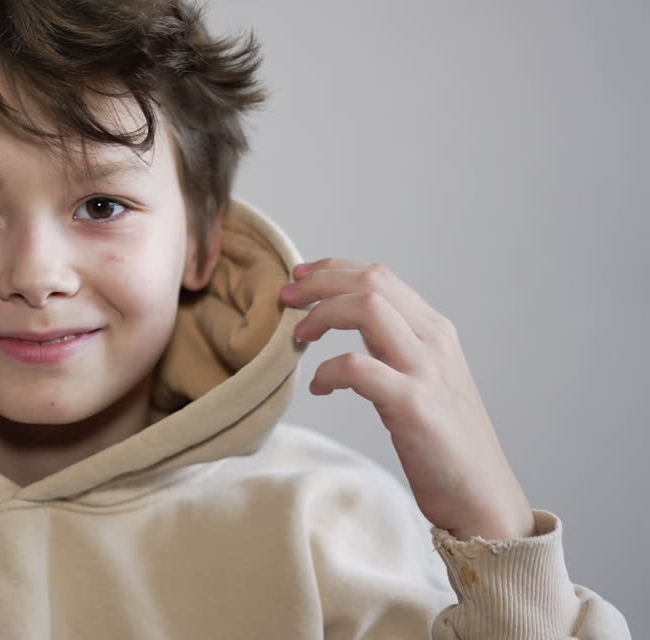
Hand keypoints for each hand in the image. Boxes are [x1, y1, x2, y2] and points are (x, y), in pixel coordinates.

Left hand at [281, 259, 534, 540]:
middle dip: (319, 282)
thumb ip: (393, 348)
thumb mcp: (423, 380)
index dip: (333, 269)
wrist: (483, 498)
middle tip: (285, 298)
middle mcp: (434, 342)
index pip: (380, 276)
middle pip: (371, 281)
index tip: (300, 277)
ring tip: (299, 336)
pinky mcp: (413, 405)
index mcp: (435, 332)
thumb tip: (345, 323)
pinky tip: (318, 387)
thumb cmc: (445, 445)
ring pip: (368, 308)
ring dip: (321, 313)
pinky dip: (328, 370)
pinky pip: (358, 367)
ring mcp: (426, 372)